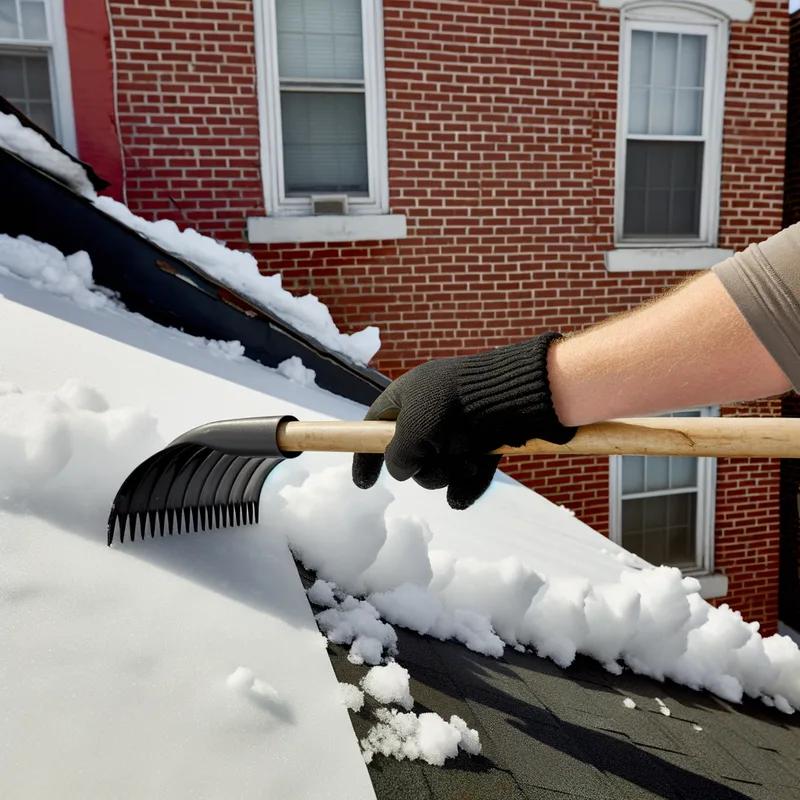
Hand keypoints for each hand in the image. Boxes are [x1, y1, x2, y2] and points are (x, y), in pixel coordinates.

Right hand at [352, 333, 574, 508]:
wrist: (514, 396)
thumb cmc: (453, 405)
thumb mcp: (410, 431)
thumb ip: (397, 457)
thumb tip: (405, 471)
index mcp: (408, 395)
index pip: (375, 426)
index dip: (366, 455)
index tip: (365, 484)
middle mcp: (432, 412)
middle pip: (412, 457)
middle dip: (423, 470)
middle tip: (435, 463)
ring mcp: (460, 428)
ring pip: (441, 469)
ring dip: (447, 474)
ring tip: (464, 463)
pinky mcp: (486, 442)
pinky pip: (468, 474)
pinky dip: (467, 484)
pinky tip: (465, 491)